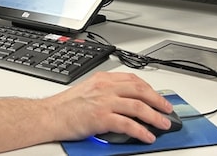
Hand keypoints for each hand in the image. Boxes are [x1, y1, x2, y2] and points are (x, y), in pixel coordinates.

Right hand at [44, 71, 172, 143]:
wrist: (49, 115)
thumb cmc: (65, 106)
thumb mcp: (88, 90)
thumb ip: (106, 92)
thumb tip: (125, 102)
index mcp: (102, 79)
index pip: (132, 79)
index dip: (149, 88)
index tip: (157, 97)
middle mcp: (105, 88)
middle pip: (139, 90)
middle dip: (157, 100)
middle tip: (167, 109)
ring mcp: (104, 102)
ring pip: (137, 106)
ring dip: (154, 116)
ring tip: (163, 124)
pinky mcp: (101, 118)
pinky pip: (127, 124)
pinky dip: (141, 130)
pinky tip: (147, 136)